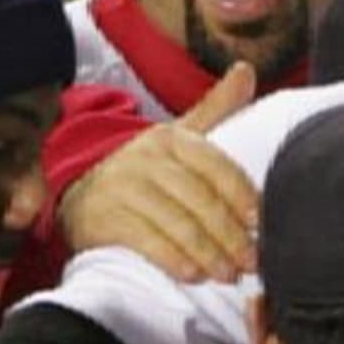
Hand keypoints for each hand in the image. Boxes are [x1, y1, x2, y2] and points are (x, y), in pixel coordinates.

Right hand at [60, 64, 259, 280]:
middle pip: (199, 199)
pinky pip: (145, 241)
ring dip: (207, 252)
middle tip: (251, 260)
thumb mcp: (178, 136)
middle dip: (230, 234)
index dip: (242, 195)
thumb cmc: (144, 171)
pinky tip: (192, 273)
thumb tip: (246, 70)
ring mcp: (123, 188)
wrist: (81, 193)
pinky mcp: (105, 218)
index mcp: (171, 138)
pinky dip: (172, 259)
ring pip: (176, 222)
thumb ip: (215, 107)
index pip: (215, 166)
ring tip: (227, 273)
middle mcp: (146, 159)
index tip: (262, 222)